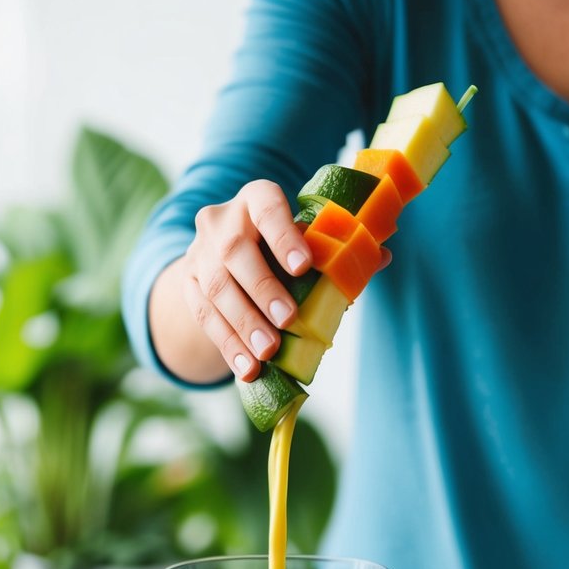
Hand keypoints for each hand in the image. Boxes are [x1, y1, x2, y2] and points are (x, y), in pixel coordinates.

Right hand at [179, 179, 390, 381]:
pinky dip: (228, 346)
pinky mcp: (187, 285)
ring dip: (243, 324)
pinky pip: (204, 318)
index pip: (267, 207)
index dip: (284, 236)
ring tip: (268, 353)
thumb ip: (339, 249)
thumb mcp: (306, 241)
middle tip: (288, 321)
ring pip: (216, 289)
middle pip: (234, 253)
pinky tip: (247, 368)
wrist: (227, 256)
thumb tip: (381, 257)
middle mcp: (221, 220)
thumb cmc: (281, 247)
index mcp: (256, 199)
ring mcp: (199, 253)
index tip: (304, 267)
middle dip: (262, 289)